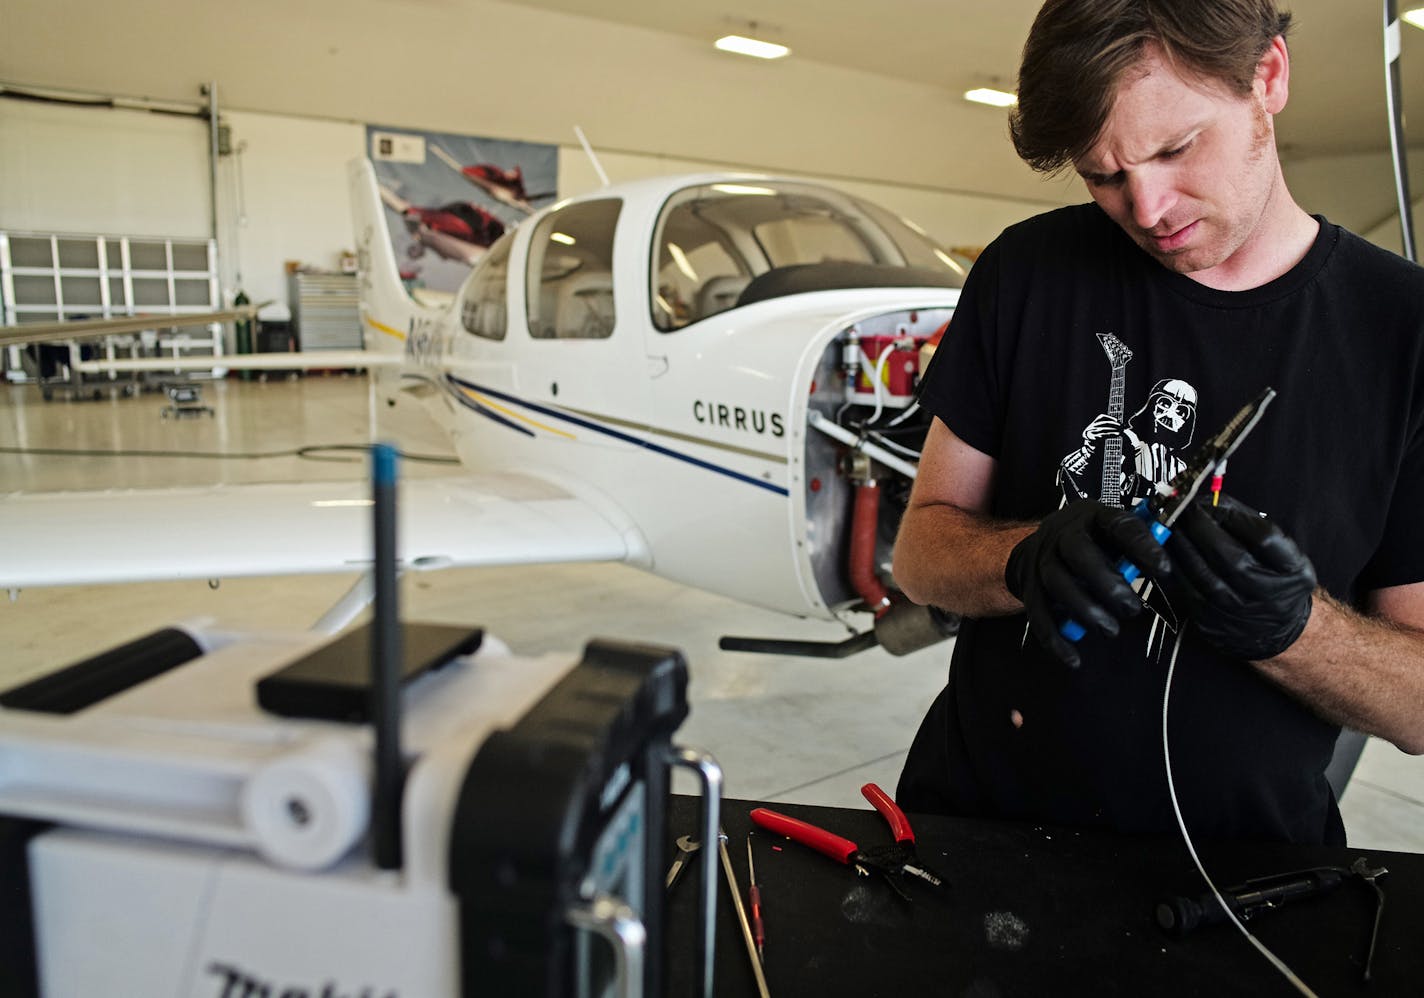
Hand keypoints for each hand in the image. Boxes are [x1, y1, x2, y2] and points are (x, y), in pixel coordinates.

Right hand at [1005, 500, 1171, 666]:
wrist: (1034, 550)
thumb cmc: (1088, 544)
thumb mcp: (1112, 534)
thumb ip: (1137, 546)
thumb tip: (1169, 567)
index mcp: (1093, 517)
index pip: (1120, 526)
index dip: (1143, 547)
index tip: (1165, 570)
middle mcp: (1062, 534)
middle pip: (1080, 555)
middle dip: (1108, 586)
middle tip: (1133, 610)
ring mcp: (1042, 561)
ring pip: (1058, 585)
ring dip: (1086, 611)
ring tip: (1111, 630)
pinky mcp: (1029, 588)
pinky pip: (1039, 615)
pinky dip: (1056, 639)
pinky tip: (1074, 658)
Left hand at [1166, 495, 1315, 660]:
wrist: (1274, 630)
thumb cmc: (1274, 579)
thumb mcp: (1283, 553)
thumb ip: (1250, 525)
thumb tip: (1211, 498)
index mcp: (1292, 572)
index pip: (1264, 538)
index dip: (1234, 515)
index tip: (1213, 500)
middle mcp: (1267, 594)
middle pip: (1229, 556)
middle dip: (1200, 526)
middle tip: (1185, 507)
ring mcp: (1237, 610)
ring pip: (1201, 572)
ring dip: (1181, 542)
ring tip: (1172, 522)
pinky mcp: (1210, 620)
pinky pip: (1184, 588)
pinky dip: (1172, 563)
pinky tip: (1167, 546)